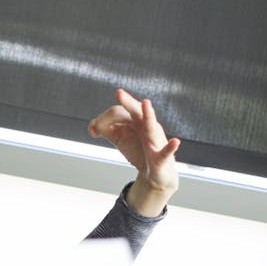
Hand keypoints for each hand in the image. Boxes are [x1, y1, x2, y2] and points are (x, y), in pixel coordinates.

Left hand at [89, 88, 180, 216]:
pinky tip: (175, 142)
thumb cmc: (139, 150)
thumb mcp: (120, 138)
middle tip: (118, 93)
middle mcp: (147, 126)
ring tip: (146, 103)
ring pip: (152, 126)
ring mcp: (156, 140)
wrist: (156, 173)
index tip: (94, 131)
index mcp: (136, 120)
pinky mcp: (162, 157)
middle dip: (128, 102)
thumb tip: (91, 127)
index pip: (118, 113)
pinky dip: (171, 147)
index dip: (104, 120)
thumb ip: (105, 130)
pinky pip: (167, 151)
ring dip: (149, 115)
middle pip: (136, 111)